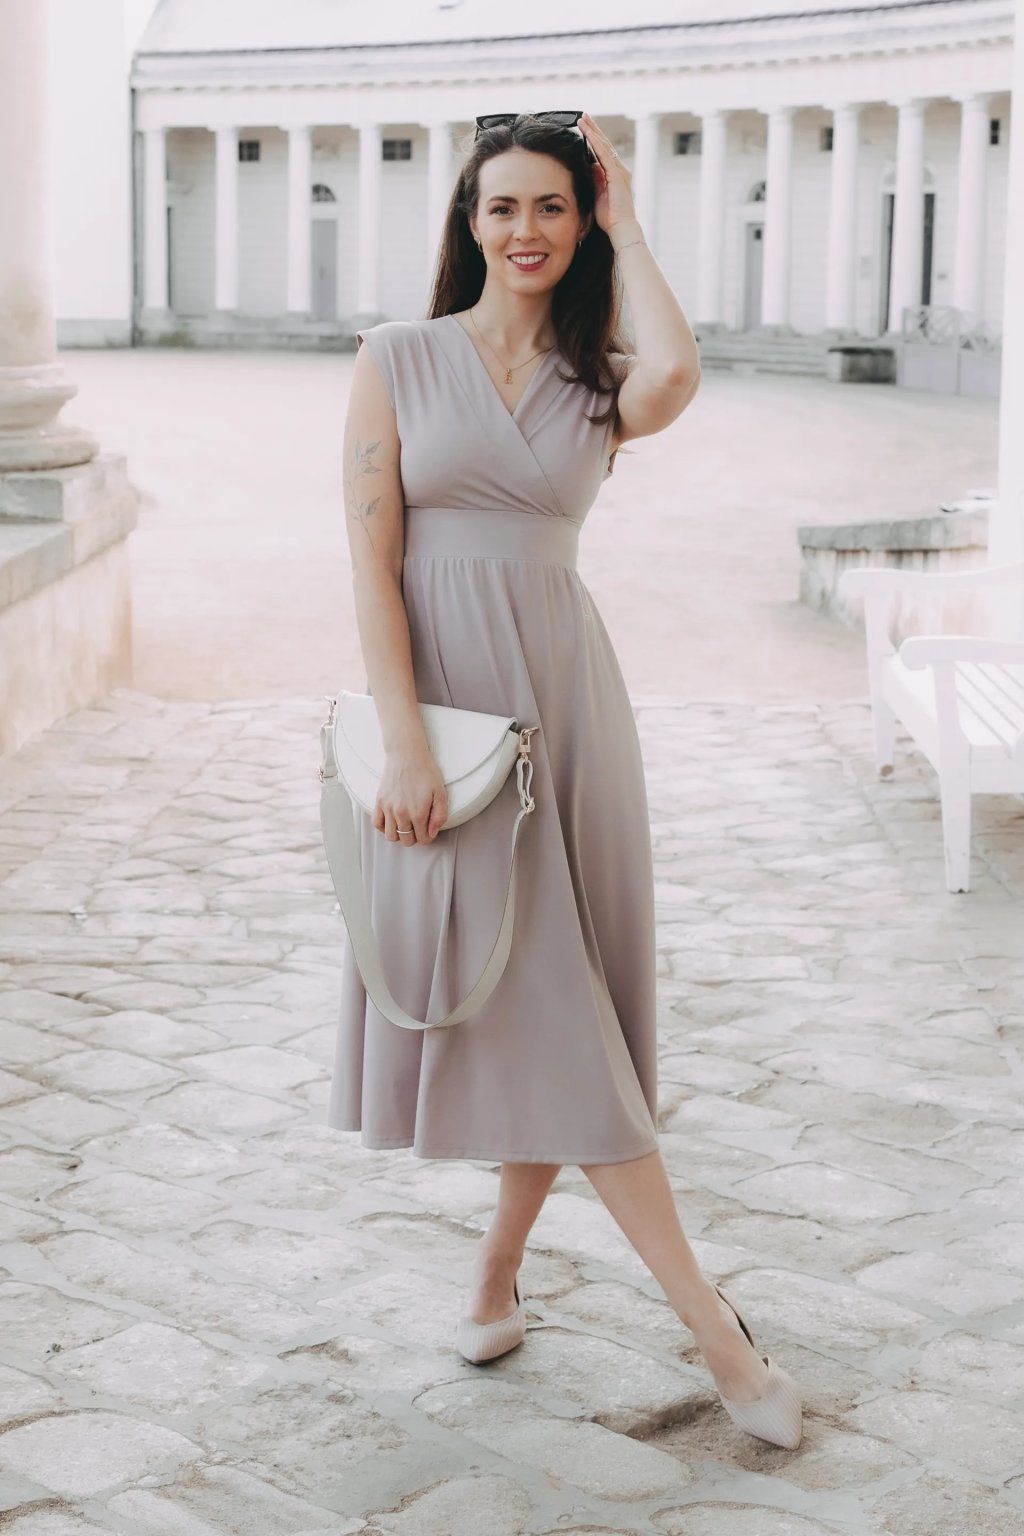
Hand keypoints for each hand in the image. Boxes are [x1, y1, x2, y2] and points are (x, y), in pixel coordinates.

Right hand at [373, 744, 448, 845]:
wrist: (407, 754)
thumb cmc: (425, 772)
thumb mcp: (441, 793)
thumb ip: (440, 815)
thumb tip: (431, 833)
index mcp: (418, 813)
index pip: (422, 839)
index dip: (428, 836)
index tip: (429, 829)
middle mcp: (401, 813)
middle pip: (407, 841)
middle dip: (415, 837)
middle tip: (418, 826)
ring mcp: (388, 808)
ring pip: (391, 837)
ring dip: (399, 835)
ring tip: (406, 825)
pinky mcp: (379, 802)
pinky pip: (376, 824)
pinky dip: (384, 827)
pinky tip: (392, 821)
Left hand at [578, 111, 639, 236]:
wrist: (621, 228)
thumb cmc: (610, 218)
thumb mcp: (598, 195)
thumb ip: (596, 180)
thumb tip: (591, 165)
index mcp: (615, 175)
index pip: (603, 153)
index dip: (594, 139)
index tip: (585, 128)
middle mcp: (620, 170)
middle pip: (605, 144)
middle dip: (594, 130)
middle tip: (584, 116)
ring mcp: (619, 171)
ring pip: (604, 145)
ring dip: (593, 131)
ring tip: (583, 119)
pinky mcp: (616, 175)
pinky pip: (603, 154)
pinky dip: (594, 142)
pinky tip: (587, 133)